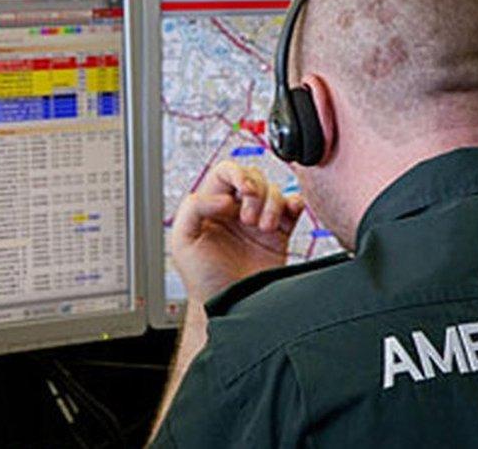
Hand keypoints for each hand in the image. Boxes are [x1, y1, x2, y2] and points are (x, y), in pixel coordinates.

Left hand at [171, 161, 304, 303]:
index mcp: (211, 205)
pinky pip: (293, 207)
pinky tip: (286, 217)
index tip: (244, 189)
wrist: (231, 306)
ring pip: (275, 191)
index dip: (238, 174)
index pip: (226, 172)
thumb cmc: (203, 280)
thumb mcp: (182, 241)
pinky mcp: (280, 233)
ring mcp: (258, 220)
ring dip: (272, 205)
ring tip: (264, 228)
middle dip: (256, 193)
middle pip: (254, 177)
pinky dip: (295, 204)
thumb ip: (195, 208)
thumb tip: (225, 198)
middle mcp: (236, 210)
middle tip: (249, 219)